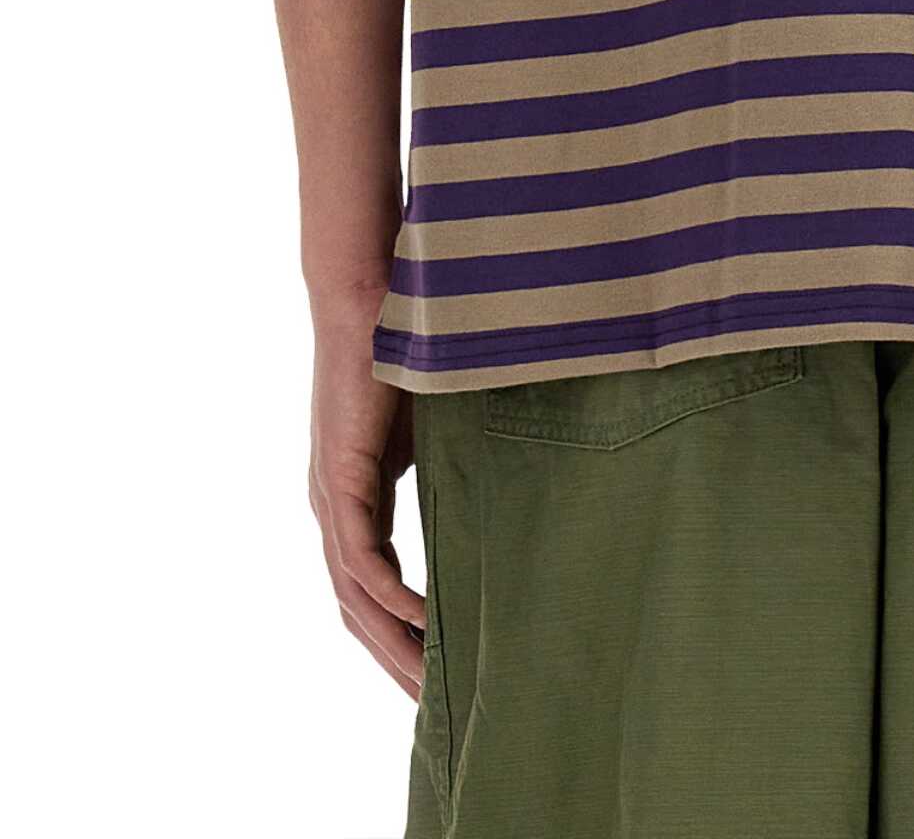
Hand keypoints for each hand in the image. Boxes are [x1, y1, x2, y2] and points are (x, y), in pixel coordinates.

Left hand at [309, 294, 425, 696]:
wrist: (370, 295)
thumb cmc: (405, 349)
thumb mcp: (433, 429)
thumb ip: (449, 468)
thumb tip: (497, 491)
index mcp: (354, 498)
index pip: (373, 587)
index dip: (400, 634)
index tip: (439, 668)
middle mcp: (333, 507)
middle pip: (357, 610)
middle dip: (394, 660)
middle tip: (435, 702)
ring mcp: (330, 496)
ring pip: (355, 594)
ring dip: (392, 642)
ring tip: (430, 680)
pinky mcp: (338, 476)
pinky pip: (360, 556)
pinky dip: (390, 594)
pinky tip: (420, 618)